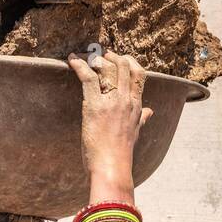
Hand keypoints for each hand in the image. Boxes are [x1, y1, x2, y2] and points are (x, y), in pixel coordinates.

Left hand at [67, 48, 152, 175]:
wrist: (112, 166)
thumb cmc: (121, 153)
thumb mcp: (136, 132)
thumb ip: (142, 118)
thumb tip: (150, 111)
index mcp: (137, 105)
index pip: (139, 74)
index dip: (129, 61)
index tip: (119, 58)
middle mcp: (126, 100)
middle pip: (124, 65)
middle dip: (112, 56)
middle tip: (100, 55)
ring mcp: (111, 102)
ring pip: (108, 68)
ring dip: (95, 59)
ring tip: (85, 56)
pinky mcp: (95, 106)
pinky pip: (88, 78)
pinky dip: (79, 65)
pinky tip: (72, 60)